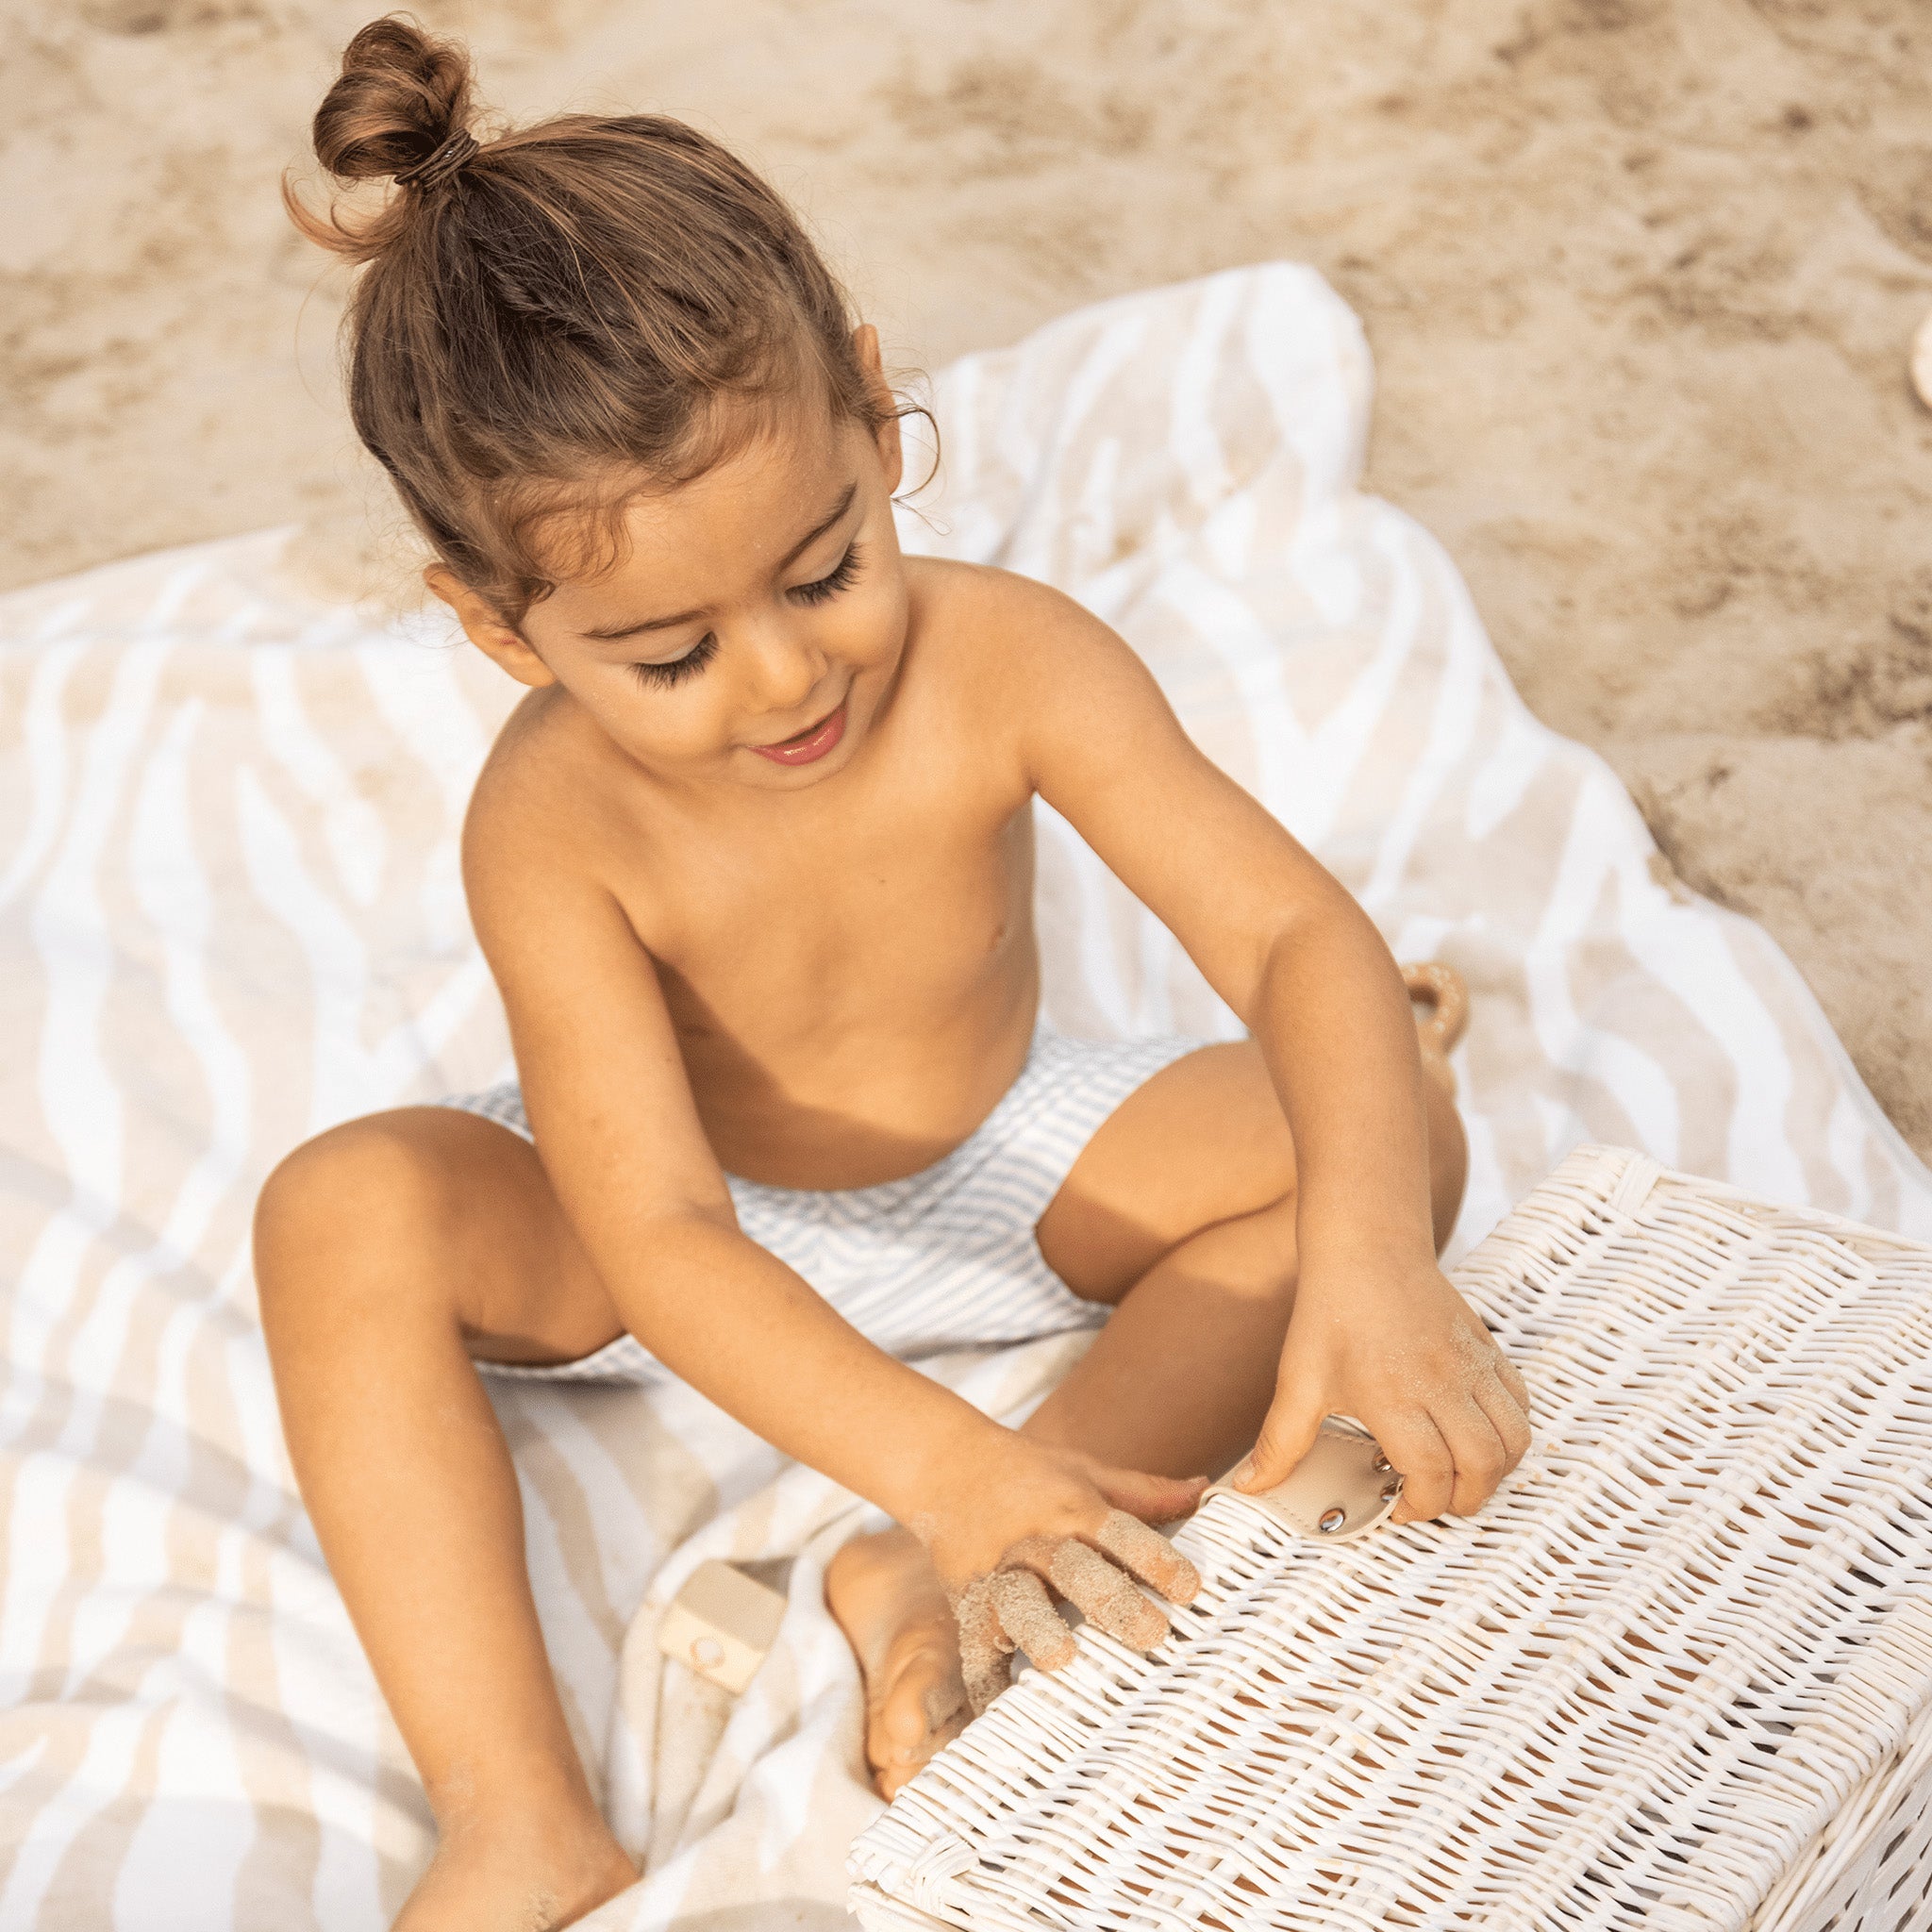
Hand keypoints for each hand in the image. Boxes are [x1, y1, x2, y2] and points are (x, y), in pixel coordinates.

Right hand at [911, 1432, 1204, 1713]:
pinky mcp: (965, 1597)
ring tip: (1062, 1662)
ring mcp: (996, 1569)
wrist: (946, 1465)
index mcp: (1072, 1507)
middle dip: (1110, 1601)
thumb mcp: (1087, 1472)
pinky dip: (983, 1677)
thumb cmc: (1032, 1475)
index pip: (1120, 1531)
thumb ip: (1143, 1491)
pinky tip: (997, 1710)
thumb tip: (1206, 1491)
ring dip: (1039, 1630)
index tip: (1191, 1590)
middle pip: (1073, 1568)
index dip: (1155, 1559)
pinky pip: (973, 1642)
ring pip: (1018, 1600)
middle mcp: (1036, 1538)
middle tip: (1151, 1635)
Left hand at [1236, 1261, 1529, 1523]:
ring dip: (1494, 1470)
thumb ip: (1279, 1443)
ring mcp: (1471, 1365)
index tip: (1399, 1508)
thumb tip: (1251, 1487)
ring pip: (1513, 1439)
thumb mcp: (1298, 1381)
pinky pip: (1520, 1404)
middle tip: (1434, 1499)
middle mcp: (1441, 1384)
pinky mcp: (1487, 1349)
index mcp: (1393, 1397)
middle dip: (1463, 1500)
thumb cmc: (1331, 1313)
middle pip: (1482, 1465)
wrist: (1366, 1248)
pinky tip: (1475, 1435)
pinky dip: (1509, 1432)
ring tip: (1460, 1474)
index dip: (1421, 1506)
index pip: (1431, 1474)